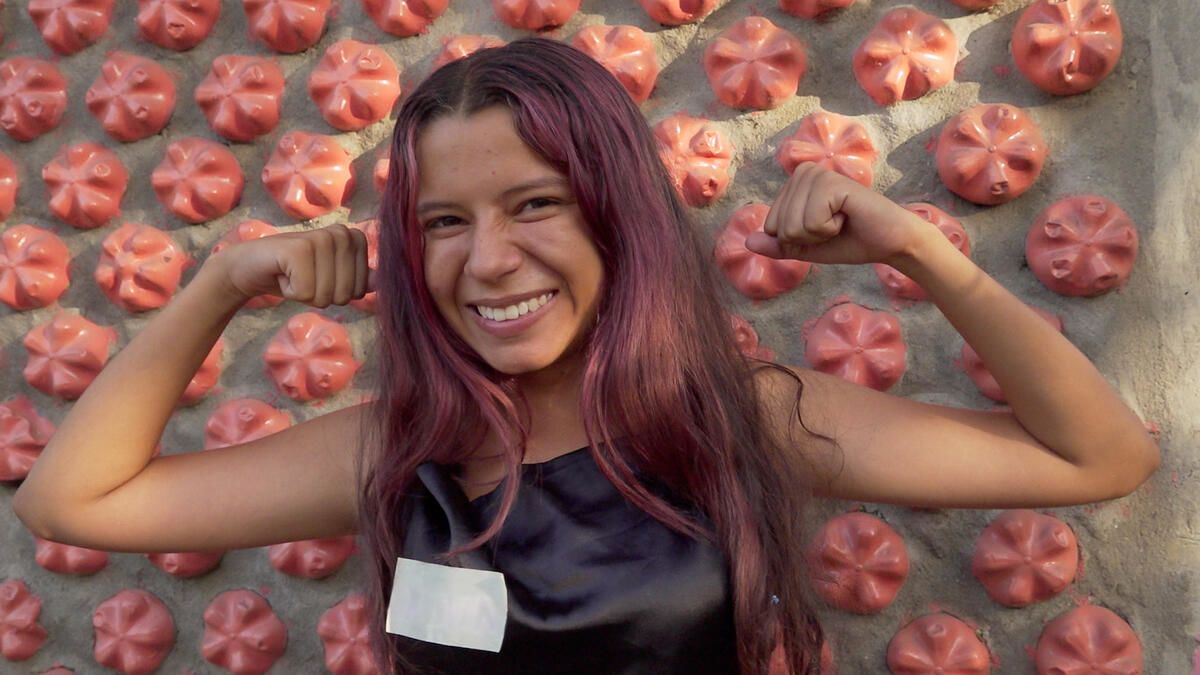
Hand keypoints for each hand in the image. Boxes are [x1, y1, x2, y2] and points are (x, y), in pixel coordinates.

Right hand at [204, 223, 372, 307]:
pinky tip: (283, 273)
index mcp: (354, 238)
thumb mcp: (332, 278)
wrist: (250, 266)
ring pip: (326, 296)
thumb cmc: (294, 274)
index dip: (336, 293)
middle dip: (320, 296)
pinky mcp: (299, 248)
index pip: (361, 290)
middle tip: (302, 276)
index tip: (317, 276)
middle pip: (344, 295)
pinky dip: (290, 292)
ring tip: (293, 273)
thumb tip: (386, 283)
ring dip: (305, 294)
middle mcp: (341, 233)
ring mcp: (321, 238)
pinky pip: (306, 293)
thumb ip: (359, 278)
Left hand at [744, 163, 936, 266]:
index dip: (797, 240)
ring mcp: (817, 174)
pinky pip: (811, 222)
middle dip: (807, 238)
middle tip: (835, 226)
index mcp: (794, 185)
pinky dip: (830, 229)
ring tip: (842, 219)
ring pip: (792, 226)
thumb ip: (778, 246)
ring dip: (819, 234)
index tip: (824, 230)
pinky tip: (848, 216)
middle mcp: (802, 173)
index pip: (771, 227)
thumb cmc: (851, 241)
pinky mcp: (831, 183)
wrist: (890, 242)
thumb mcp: (806, 248)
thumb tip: (748, 242)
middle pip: (779, 227)